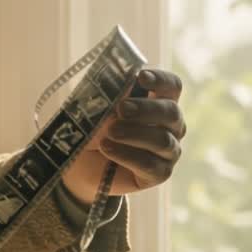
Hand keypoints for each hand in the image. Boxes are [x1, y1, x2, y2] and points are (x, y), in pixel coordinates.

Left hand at [61, 68, 185, 204]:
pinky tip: (107, 148)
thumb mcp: (98, 109)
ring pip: (162, 140)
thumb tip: (116, 81)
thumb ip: (110, 95)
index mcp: (160, 102)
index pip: (171, 86)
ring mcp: (169, 151)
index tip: (141, 77)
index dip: (160, 80)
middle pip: (171, 112)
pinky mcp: (160, 173)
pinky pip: (150, 164)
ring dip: (133, 134)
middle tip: (121, 108)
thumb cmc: (93, 131)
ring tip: (109, 132)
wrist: (81, 165)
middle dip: (145, 109)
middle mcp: (171, 126)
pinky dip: (126, 155)